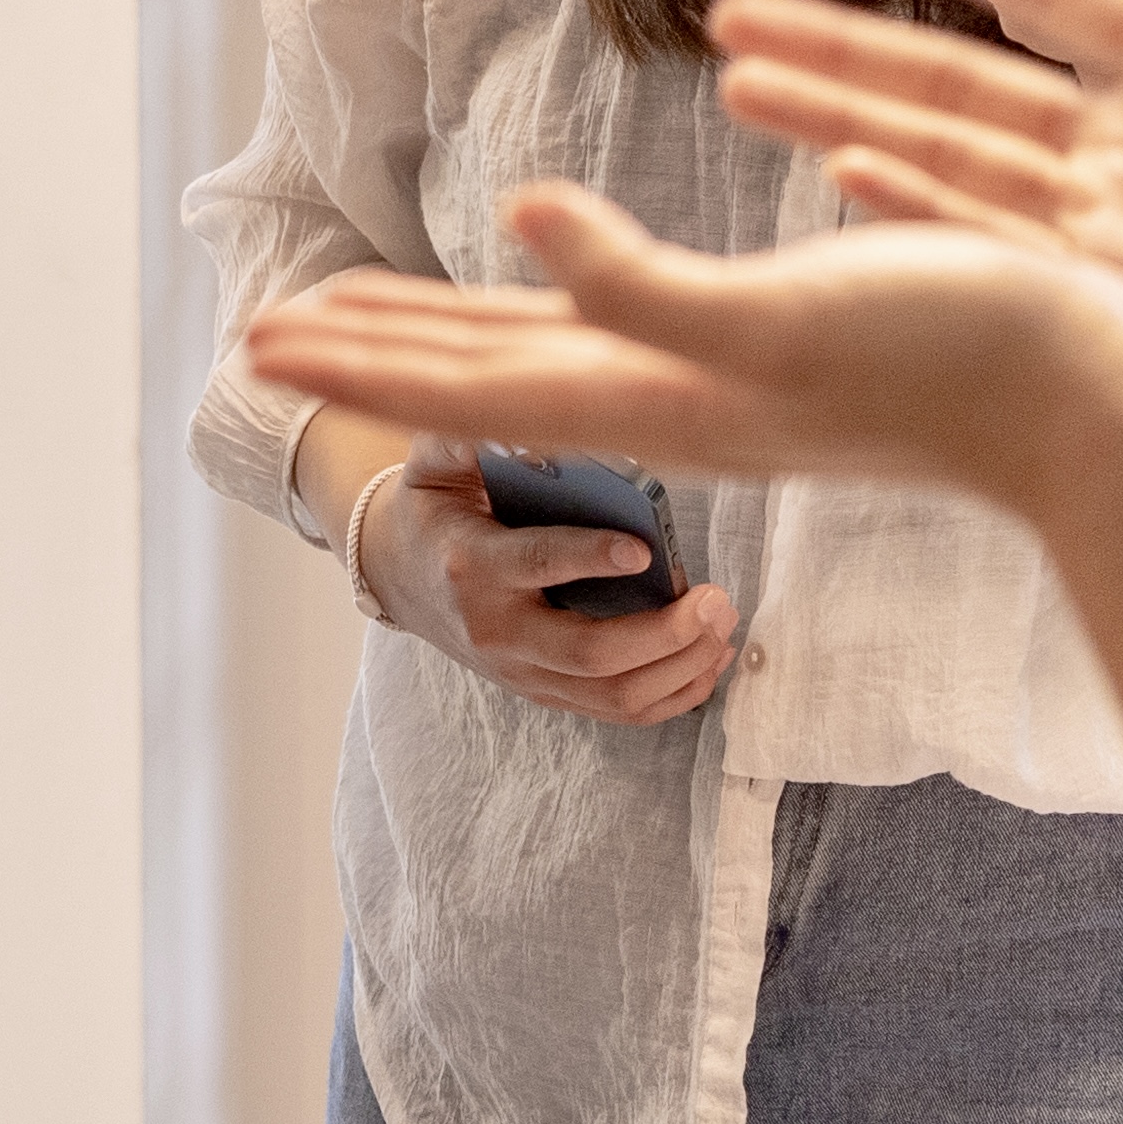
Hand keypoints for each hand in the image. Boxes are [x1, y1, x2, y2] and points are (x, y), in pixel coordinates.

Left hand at [256, 197, 1122, 525]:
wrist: (1104, 412)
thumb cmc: (957, 360)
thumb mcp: (783, 316)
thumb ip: (643, 284)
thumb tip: (520, 223)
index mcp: (652, 390)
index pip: (465, 380)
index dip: (360, 356)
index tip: (254, 343)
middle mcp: (672, 397)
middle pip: (484, 375)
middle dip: (376, 353)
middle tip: (267, 342)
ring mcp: (726, 382)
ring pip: (548, 356)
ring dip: (449, 339)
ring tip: (371, 321)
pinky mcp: (783, 352)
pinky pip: (630, 328)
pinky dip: (561, 303)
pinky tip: (564, 282)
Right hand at [350, 458, 744, 725]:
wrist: (399, 575)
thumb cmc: (436, 507)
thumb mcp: (435, 462)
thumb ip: (469, 435)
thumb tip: (525, 413)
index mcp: (471, 563)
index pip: (535, 565)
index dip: (589, 559)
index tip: (643, 549)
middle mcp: (495, 628)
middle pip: (588, 653)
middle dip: (664, 633)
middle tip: (717, 600)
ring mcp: (520, 670)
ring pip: (612, 694)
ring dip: (680, 667)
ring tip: (723, 626)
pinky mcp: (542, 690)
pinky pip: (615, 711)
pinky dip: (673, 694)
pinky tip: (709, 659)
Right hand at [712, 0, 1122, 471]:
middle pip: (955, 73)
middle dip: (843, 40)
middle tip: (734, 13)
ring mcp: (1111, 223)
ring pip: (947, 156)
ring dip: (845, 118)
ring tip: (741, 88)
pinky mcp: (1113, 304)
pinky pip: (992, 246)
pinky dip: (914, 212)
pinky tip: (838, 175)